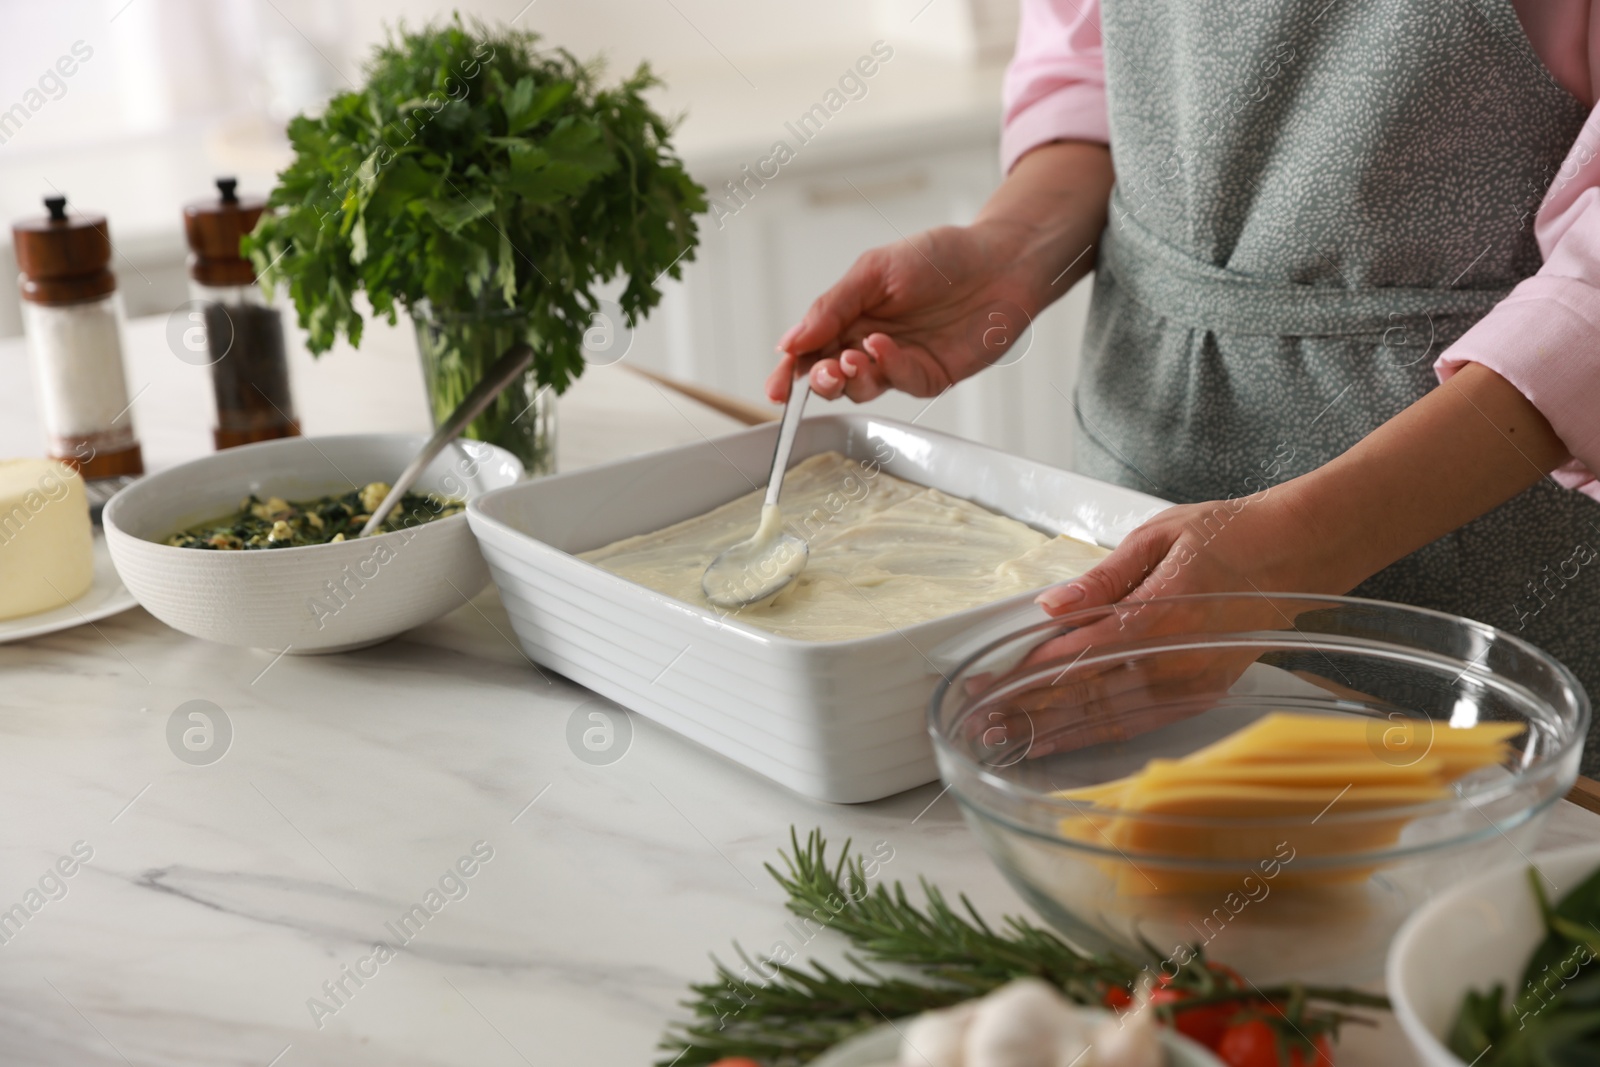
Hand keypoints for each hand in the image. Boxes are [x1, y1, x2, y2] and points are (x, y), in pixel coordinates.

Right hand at [765, 140, 1114, 402]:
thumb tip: (791, 341)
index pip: (809, 352)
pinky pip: (899, 382)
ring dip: (851, 378)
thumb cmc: (940, 257)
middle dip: (820, 380)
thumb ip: (832, 306)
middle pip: (829, 377)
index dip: (790, 373)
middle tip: (823, 371)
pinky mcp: (929, 375)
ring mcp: (899, 363)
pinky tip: (884, 348)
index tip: (777, 389)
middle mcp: (868, 344)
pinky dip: (888, 368)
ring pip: (860, 389)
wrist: (999, 261)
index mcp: (849, 316)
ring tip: (853, 358)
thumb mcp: (874, 269)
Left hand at [987, 493, 1335, 759]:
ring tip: (1008, 741)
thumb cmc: (1232, 534)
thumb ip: (1103, 578)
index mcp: (1164, 613)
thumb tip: (1053, 605)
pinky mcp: (1202, 696)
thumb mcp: (1158, 536)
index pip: (1081, 654)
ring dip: (1055, 732)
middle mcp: (1178, 660)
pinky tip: (1062, 740)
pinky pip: (1141, 723)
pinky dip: (1096, 734)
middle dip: (1030, 712)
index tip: (990, 682)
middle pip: (1089, 695)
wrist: (1300, 552)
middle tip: (982, 724)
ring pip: (1111, 718)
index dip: (1030, 673)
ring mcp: (1192, 684)